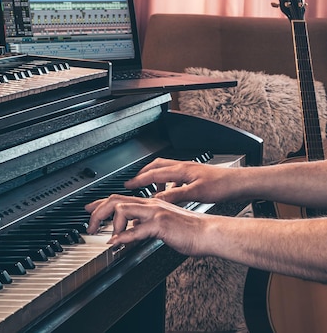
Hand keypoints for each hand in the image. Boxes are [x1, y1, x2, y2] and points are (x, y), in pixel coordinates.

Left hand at [85, 194, 205, 254]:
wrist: (207, 232)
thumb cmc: (188, 230)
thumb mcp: (161, 225)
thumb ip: (145, 224)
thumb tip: (131, 229)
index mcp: (150, 203)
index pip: (120, 198)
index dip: (101, 203)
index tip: (90, 209)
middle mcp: (150, 203)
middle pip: (116, 199)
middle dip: (98, 211)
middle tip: (90, 225)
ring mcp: (155, 212)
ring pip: (123, 208)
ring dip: (110, 223)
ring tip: (107, 236)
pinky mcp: (161, 224)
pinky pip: (137, 229)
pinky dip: (123, 237)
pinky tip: (117, 243)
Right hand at [124, 158, 239, 203]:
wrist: (238, 183)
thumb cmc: (222, 186)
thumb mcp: (196, 193)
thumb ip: (175, 195)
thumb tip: (157, 199)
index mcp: (181, 170)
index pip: (154, 173)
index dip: (139, 180)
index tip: (127, 184)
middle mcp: (183, 167)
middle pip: (157, 166)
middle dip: (144, 174)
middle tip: (134, 183)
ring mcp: (190, 170)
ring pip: (166, 170)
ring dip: (156, 178)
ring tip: (151, 190)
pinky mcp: (195, 176)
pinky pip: (175, 176)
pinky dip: (168, 183)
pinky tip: (172, 193)